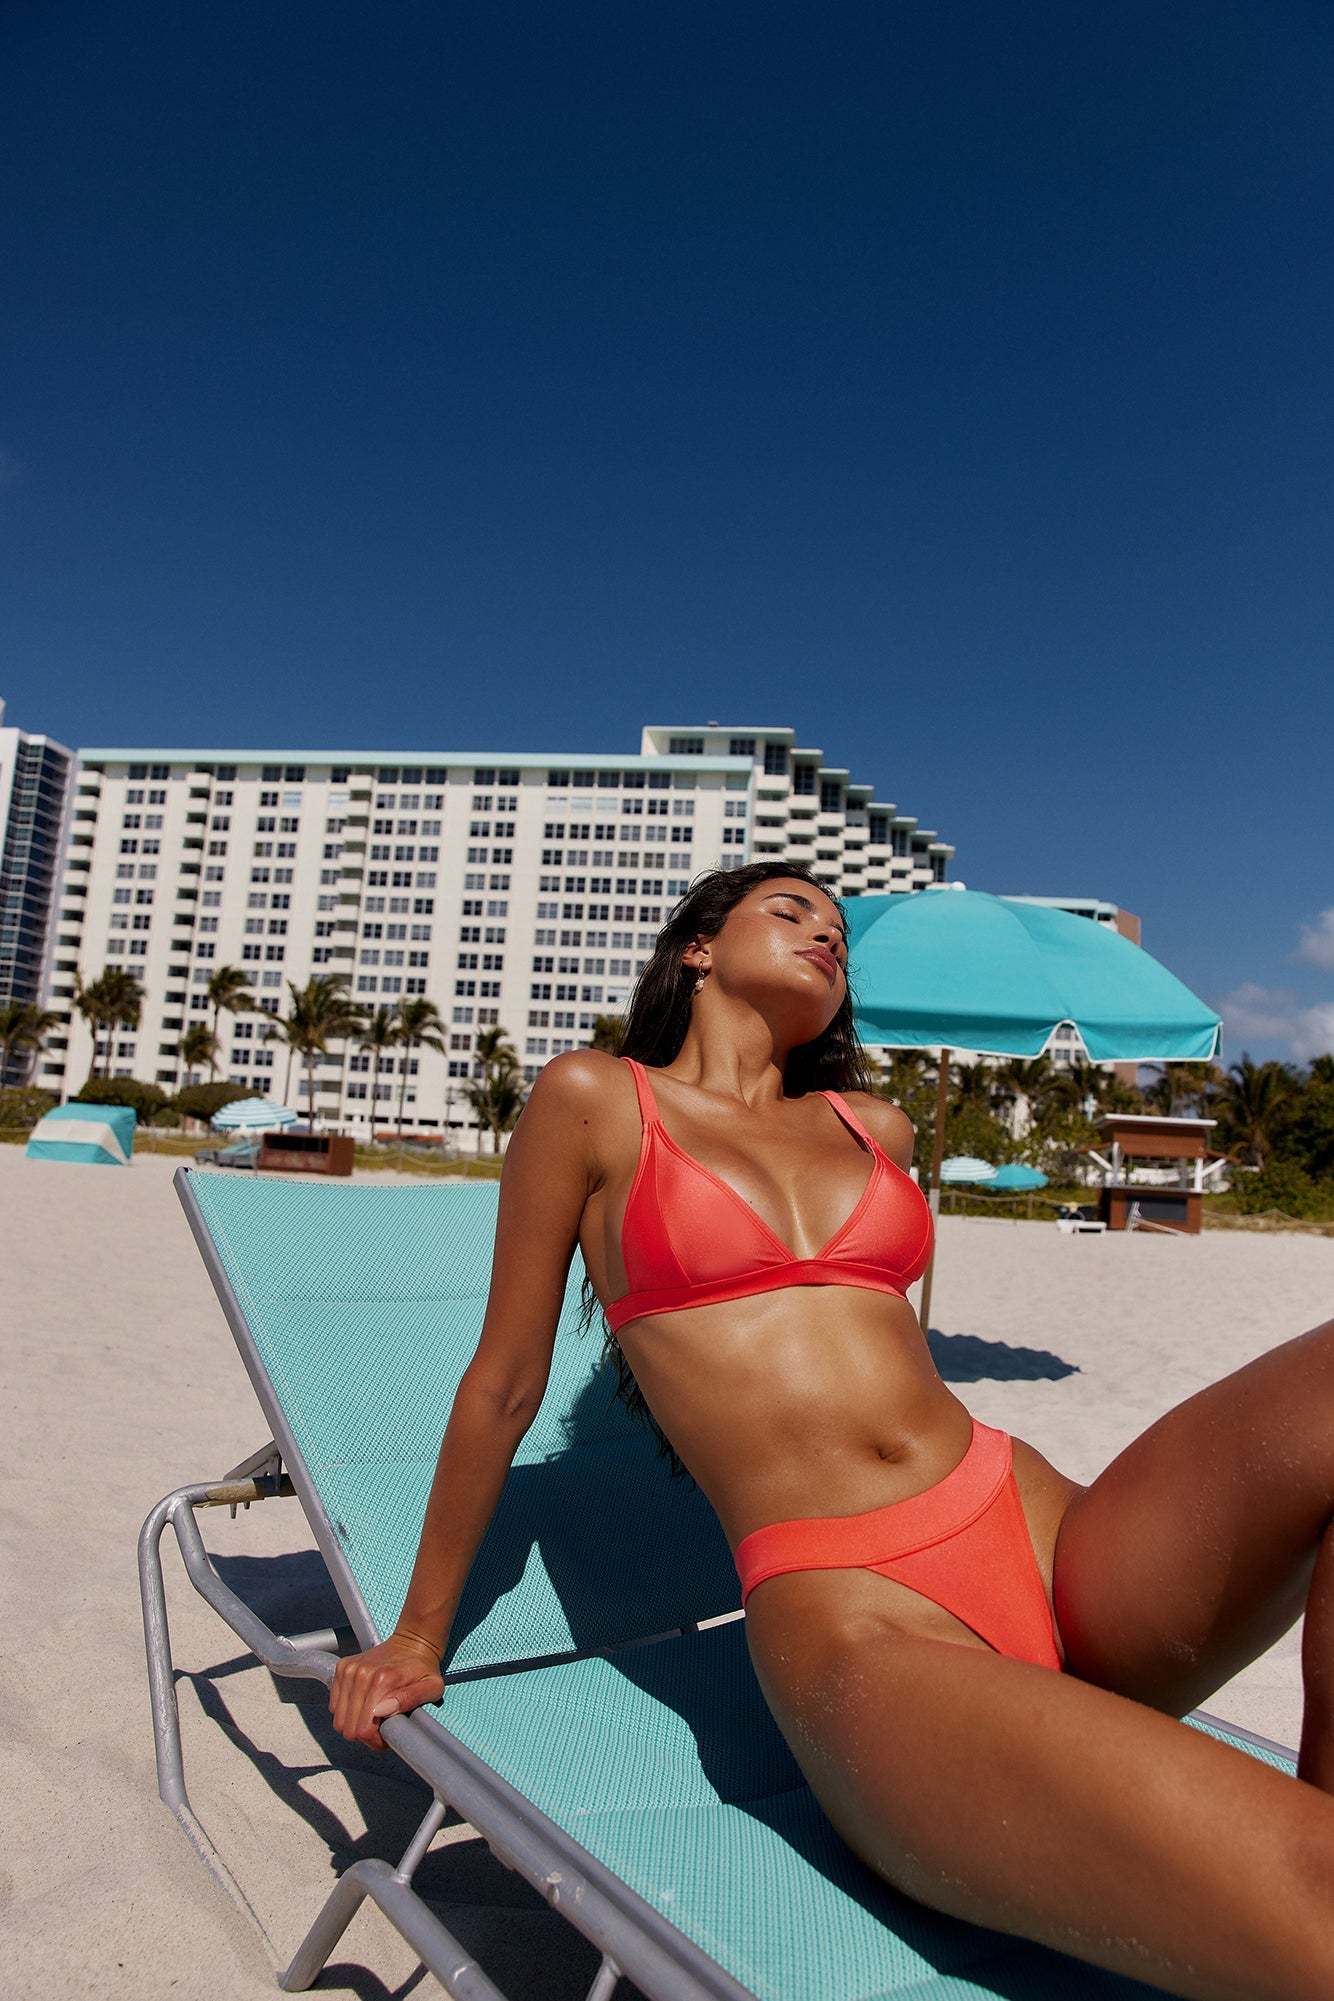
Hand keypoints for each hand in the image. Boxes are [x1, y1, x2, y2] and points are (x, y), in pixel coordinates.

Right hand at [329, 1632, 444, 1750]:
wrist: (412, 1641)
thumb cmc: (423, 1668)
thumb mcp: (432, 1687)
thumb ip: (411, 1699)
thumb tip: (384, 1711)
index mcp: (382, 1680)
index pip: (363, 1730)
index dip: (374, 1741)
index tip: (386, 1736)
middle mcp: (361, 1674)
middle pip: (347, 1727)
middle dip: (364, 1735)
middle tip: (380, 1728)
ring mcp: (349, 1670)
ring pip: (338, 1718)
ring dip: (354, 1723)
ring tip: (372, 1717)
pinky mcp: (342, 1667)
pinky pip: (334, 1705)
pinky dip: (346, 1710)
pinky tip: (363, 1705)